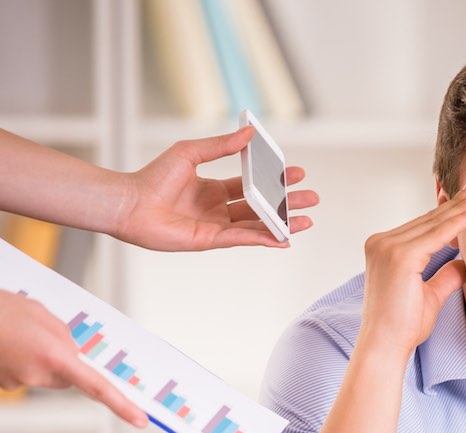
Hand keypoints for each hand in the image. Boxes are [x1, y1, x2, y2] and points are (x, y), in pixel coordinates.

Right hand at [0, 290, 146, 426]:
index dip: (121, 405)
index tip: (140, 420)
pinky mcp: (4, 384)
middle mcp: (38, 375)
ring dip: (42, 359)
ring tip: (21, 336)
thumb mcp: (43, 315)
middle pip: (70, 378)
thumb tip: (76, 354)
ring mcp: (19, 382)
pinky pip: (25, 375)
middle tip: (44, 336)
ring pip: (47, 376)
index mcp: (55, 356)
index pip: (97, 387)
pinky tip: (10, 343)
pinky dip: (23, 361)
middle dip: (66, 361)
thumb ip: (66, 337)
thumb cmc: (1, 309)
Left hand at [117, 126, 319, 249]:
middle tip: (311, 199)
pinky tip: (283, 238)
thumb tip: (249, 133)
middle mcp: (217, 209)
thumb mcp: (190, 153)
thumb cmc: (152, 177)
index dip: (273, 181)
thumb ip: (221, 146)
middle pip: (261, 206)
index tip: (295, 173)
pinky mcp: (210, 240)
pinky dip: (264, 239)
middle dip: (286, 203)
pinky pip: (243, 239)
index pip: (251, 185)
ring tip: (307, 220)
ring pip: (257, 225)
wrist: (129, 203)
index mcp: (212, 189)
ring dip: (282, 223)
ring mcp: (215, 226)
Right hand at [357, 179, 465, 357]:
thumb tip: (464, 263)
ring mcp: (387, 247)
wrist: (386, 346)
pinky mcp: (398, 255)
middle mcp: (381, 243)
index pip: (422, 227)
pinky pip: (435, 235)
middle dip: (455, 204)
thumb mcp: (429, 295)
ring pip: (432, 223)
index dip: (447, 213)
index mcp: (384, 249)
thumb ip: (445, 275)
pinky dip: (455, 224)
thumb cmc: (403, 326)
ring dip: (459, 209)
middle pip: (427, 220)